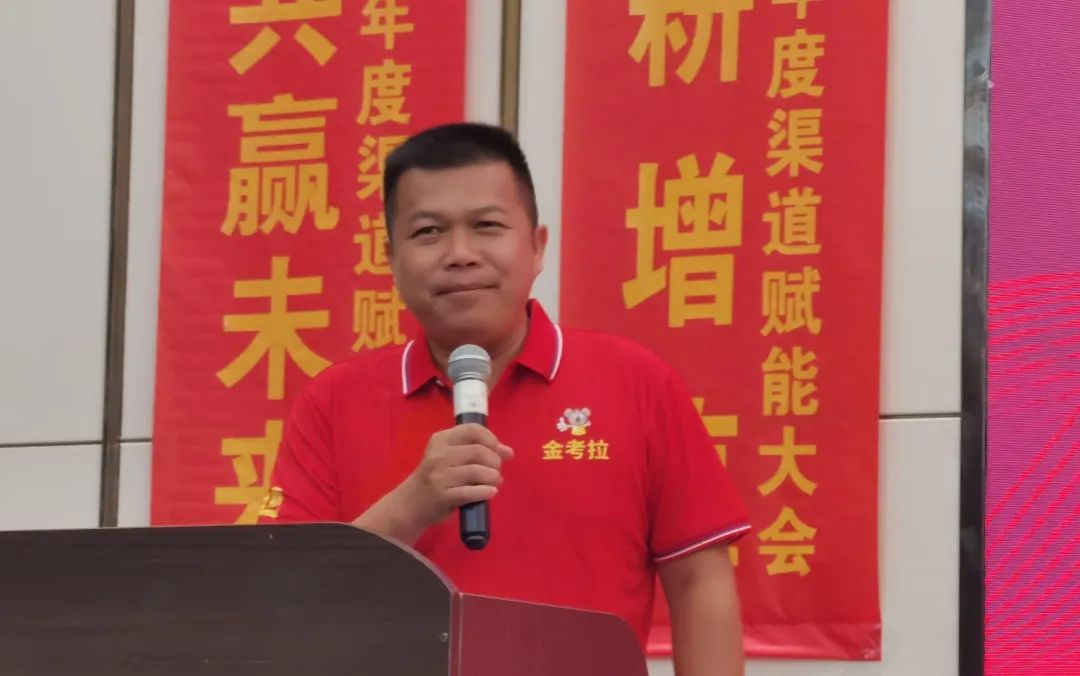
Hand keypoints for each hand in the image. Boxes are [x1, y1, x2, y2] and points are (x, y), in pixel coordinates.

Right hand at [354, 424, 512, 543]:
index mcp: (441, 439)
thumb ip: (477, 451)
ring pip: (477, 471)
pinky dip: (486, 492)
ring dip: (493, 477)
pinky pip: (470, 492)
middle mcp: (439, 454)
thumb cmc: (436, 477)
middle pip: (478, 451)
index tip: (498, 451)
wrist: (410, 504)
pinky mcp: (442, 495)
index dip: (491, 439)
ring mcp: (439, 475)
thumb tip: (508, 452)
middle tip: (496, 471)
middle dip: (495, 462)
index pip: (472, 429)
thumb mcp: (450, 457)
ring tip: (495, 482)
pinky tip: (491, 492)